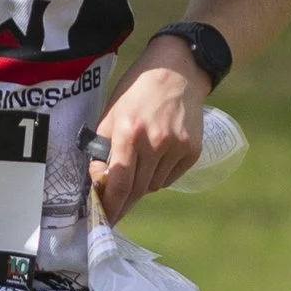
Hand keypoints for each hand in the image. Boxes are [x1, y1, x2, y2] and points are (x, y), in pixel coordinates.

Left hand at [90, 53, 205, 223]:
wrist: (178, 71)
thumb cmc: (137, 91)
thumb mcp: (111, 113)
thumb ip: (102, 147)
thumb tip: (98, 180)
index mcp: (130, 133)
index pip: (119, 181)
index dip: (111, 204)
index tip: (104, 218)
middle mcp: (155, 142)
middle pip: (137, 189)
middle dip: (124, 203)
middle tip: (115, 211)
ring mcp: (177, 147)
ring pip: (154, 186)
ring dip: (142, 185)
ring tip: (138, 167)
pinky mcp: (192, 150)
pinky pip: (170, 177)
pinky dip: (159, 176)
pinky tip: (156, 159)